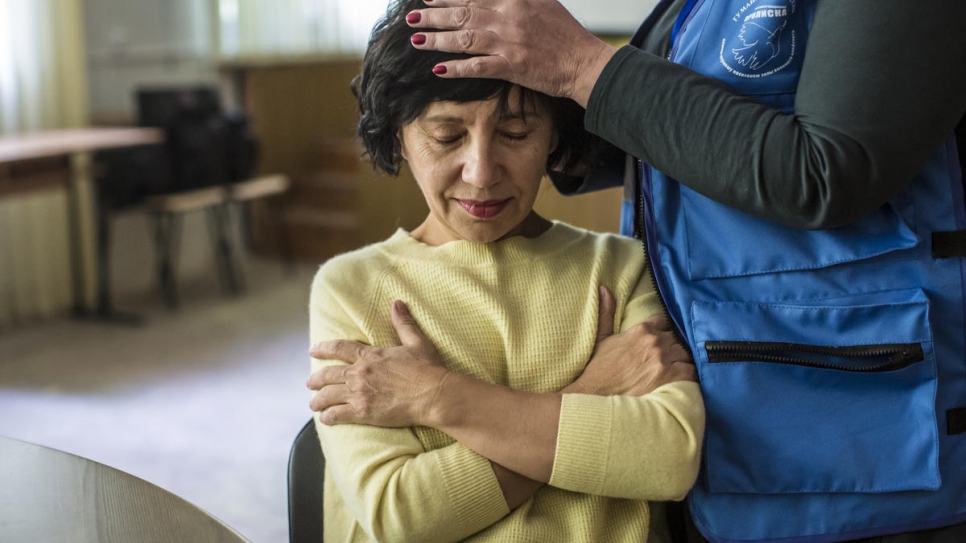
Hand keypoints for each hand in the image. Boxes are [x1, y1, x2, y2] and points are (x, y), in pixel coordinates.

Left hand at [307, 300, 449, 426]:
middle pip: (328, 374)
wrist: (433, 394)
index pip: (339, 348)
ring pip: (328, 396)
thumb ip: (403, 323)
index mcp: (370, 356)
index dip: (323, 348)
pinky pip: (338, 414)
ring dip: (318, 400)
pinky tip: (325, 419)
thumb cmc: (427, 369)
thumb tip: (397, 303)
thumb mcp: (416, 342)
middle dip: (316, 379)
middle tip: (309, 383)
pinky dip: (328, 417)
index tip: (312, 351)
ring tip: (313, 404)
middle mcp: (360, 373)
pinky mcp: (363, 412)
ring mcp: (359, 393)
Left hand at [406, 0, 616, 105]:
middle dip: (434, 15)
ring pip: (464, 39)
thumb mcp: (543, 2)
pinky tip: (438, 69)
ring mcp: (508, 42)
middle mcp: (508, 17)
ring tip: (417, 40)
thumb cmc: (566, 36)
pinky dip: (456, 68)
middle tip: (412, 17)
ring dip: (437, 39)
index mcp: (515, 0)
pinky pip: (477, 66)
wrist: (583, 62)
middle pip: (463, 13)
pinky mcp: (511, 66)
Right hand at [566, 286, 695, 395]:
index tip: (667, 340)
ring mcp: (664, 359)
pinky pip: (691, 371)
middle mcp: (655, 341)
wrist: (596, 395)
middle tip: (675, 358)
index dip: (666, 331)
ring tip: (682, 369)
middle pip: (679, 338)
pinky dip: (691, 375)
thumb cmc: (598, 369)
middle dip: (677, 346)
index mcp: (642, 330)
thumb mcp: (601, 338)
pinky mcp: (671, 377)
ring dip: (685, 360)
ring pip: (688, 353)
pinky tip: (687, 381)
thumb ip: (606, 312)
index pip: (665, 321)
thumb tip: (604, 288)